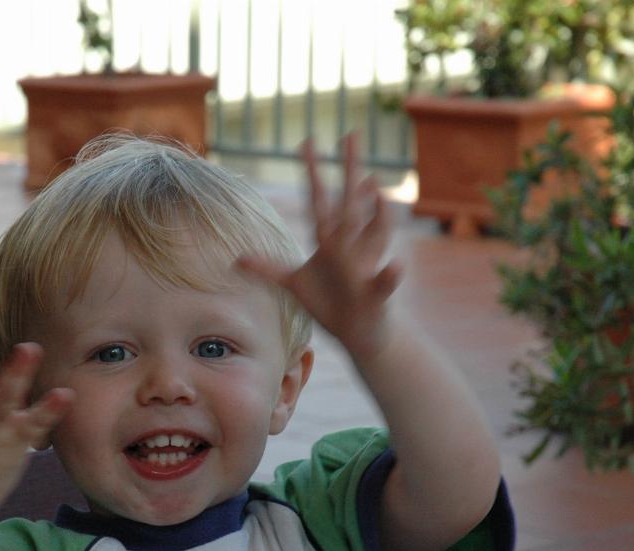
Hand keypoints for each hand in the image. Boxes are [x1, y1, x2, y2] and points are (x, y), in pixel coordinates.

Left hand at [236, 133, 399, 359]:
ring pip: (373, 234)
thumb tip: (238, 258)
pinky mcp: (375, 293)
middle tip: (351, 134)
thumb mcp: (294, 285)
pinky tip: (395, 266)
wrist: (359, 332)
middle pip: (348, 203)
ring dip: (375, 213)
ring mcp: (364, 265)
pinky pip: (383, 283)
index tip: (307, 141)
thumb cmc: (329, 302)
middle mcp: (350, 244)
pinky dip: (390, 275)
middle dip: (349, 171)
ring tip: (376, 187)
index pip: (318, 199)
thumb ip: (268, 269)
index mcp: (329, 239)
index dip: (311, 172)